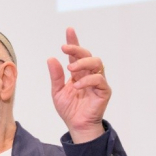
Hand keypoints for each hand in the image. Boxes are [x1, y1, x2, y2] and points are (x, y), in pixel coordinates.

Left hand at [46, 27, 111, 142]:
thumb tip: (51, 58)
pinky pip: (99, 80)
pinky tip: (77, 86)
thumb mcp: (57, 92)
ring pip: (96, 63)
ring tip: (71, 68)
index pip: (76, 54)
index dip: (74, 42)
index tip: (69, 30)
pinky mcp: (104, 91)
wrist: (77, 126)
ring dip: (83, 62)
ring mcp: (98, 81)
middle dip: (77, 48)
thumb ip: (56, 76)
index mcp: (78, 73)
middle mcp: (89, 74)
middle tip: (65, 48)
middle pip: (87, 54)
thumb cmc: (69, 110)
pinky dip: (88, 80)